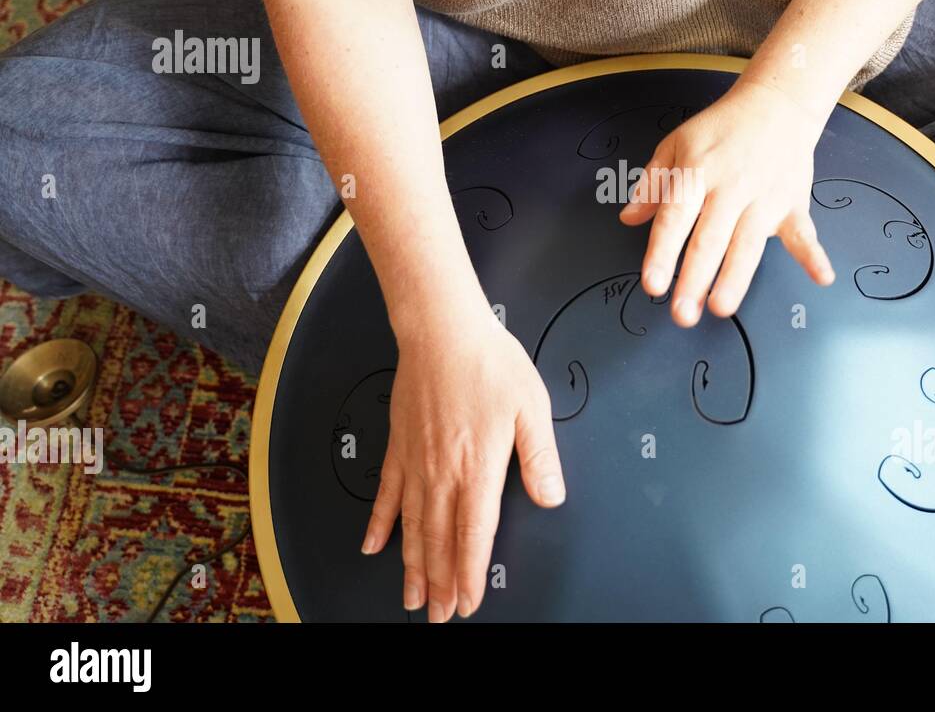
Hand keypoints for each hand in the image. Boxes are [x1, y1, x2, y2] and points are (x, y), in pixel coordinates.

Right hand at [360, 304, 564, 621]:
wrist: (441, 330)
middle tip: (440, 615)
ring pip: (412, 527)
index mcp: (477, 467)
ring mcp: (416, 462)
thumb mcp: (532, 407)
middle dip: (441, 584)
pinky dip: (379, 524)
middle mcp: (442, 472)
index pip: (473, 536)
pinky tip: (372, 545)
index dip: (471, 575)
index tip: (469, 602)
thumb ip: (540, 458)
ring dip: (413, 567)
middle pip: (438, 542)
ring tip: (413, 598)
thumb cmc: (489, 362)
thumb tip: (551, 498)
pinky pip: (386, 494)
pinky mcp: (399, 447)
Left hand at [619, 78, 833, 324]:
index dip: (662, 253)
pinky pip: (803, 233)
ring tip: (721, 307)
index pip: (675, 219)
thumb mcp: (675, 145)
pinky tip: (820, 278)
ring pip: (747, 244)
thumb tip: (629, 218)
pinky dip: (814, 255)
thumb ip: (651, 184)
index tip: (652, 285)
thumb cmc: (721, 129)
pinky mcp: (793, 204)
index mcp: (696, 173)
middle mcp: (730, 188)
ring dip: (735, 278)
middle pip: (709, 240)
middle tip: (682, 314)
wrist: (776, 103)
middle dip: (694, 279)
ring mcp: (764, 198)